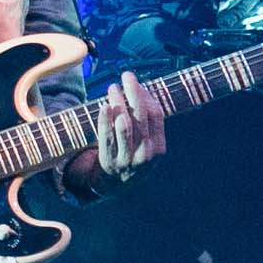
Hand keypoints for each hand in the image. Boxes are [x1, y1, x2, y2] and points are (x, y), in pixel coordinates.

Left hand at [67, 71, 167, 191]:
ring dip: (119, 103)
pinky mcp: (108, 162)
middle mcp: (145, 154)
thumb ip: (146, 122)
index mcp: (158, 147)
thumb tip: (141, 90)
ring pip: (124, 126)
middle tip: (127, 75)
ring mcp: (127, 159)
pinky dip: (105, 120)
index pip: (156, 115)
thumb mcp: (145, 144)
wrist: (115, 187)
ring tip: (113, 88)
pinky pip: (106, 138)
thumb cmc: (130, 156)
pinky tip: (104, 106)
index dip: (147, 95)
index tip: (137, 82)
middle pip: (141, 117)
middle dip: (134, 93)